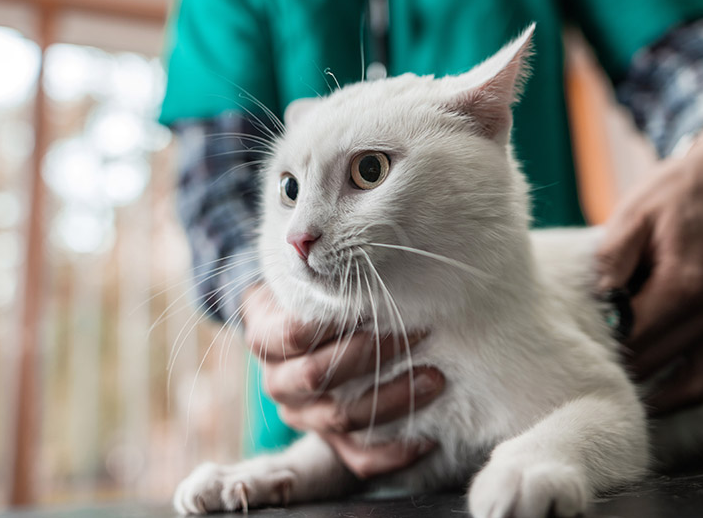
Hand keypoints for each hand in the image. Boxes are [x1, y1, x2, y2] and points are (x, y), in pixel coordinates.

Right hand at [241, 283, 445, 477]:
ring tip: (435, 378)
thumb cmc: (309, 300)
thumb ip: (319, 274)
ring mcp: (303, 416)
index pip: (294, 334)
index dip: (336, 321)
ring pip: (341, 419)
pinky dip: (393, 453)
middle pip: (317, 375)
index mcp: (266, 340)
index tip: (378, 301)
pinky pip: (357, 458)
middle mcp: (279, 383)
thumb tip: (354, 245)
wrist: (290, 335)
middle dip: (372, 354)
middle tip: (419, 332)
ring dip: (392, 399)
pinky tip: (427, 437)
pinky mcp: (328, 442)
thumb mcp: (300, 281)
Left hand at [595, 121, 702, 414]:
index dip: (596, 346)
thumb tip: (594, 308)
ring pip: (683, 382)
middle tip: (572, 368)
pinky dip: (678, 395)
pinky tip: (646, 397)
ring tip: (603, 385)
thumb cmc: (673, 192)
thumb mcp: (632, 216)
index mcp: (686, 283)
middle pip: (652, 362)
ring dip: (643, 387)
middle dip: (613, 368)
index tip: (564, 346)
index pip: (631, 338)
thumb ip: (611, 264)